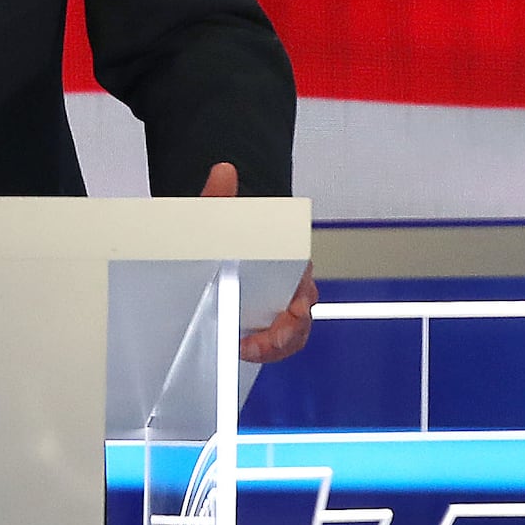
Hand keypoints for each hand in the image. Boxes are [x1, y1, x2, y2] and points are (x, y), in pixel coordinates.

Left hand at [200, 162, 317, 361]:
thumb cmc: (232, 230)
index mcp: (289, 261)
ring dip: (271, 349)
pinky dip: (262, 350)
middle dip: (282, 338)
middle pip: (299, 320)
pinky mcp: (264, 319)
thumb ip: (220, 196)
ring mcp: (278, 305)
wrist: (226, 239)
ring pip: (289, 335)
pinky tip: (241, 351)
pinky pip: (273, 340)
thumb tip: (223, 173)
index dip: (299, 307)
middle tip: (253, 346)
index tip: (289, 313)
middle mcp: (289, 286)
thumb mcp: (221, 212)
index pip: (304, 289)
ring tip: (246, 352)